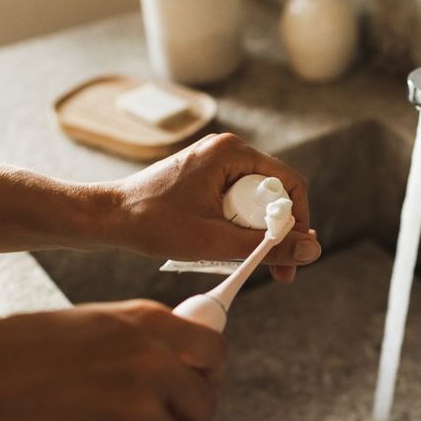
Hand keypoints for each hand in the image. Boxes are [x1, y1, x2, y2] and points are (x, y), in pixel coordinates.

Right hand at [0, 300, 223, 420]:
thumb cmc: (13, 353)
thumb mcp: (86, 322)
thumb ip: (132, 338)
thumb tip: (168, 359)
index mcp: (148, 323)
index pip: (214, 350)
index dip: (208, 374)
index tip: (196, 386)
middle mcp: (153, 364)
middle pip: (203, 405)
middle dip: (180, 418)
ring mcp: (139, 411)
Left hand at [109, 133, 320, 282]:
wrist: (107, 218)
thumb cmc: (153, 224)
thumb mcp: (216, 240)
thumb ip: (267, 246)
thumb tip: (313, 251)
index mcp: (232, 152)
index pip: (289, 183)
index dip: (298, 221)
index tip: (293, 253)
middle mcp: (227, 151)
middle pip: (274, 194)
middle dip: (276, 233)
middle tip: (275, 269)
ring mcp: (214, 163)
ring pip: (255, 202)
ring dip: (256, 234)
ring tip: (246, 261)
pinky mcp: (204, 178)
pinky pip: (236, 203)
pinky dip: (238, 227)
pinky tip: (228, 249)